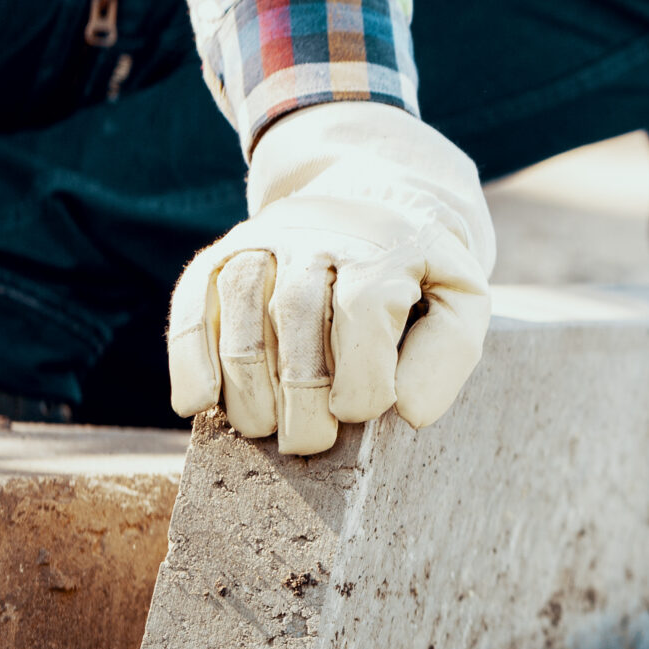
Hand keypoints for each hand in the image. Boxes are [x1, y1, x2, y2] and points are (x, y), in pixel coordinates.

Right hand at [167, 102, 494, 454]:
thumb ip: (448, 352)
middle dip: (301, 395)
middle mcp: (318, 234)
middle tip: (312, 441)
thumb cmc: (416, 277)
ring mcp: (263, 241)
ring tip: (266, 429)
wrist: (372, 207)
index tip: (363, 412)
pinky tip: (199, 403)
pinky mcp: (220, 257)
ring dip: (247, 386)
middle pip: (296, 312)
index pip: (363, 311)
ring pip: (240, 309)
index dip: (360, 379)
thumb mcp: (458, 300)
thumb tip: (406, 410)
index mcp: (382, 246)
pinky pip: (193, 305)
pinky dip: (190, 358)